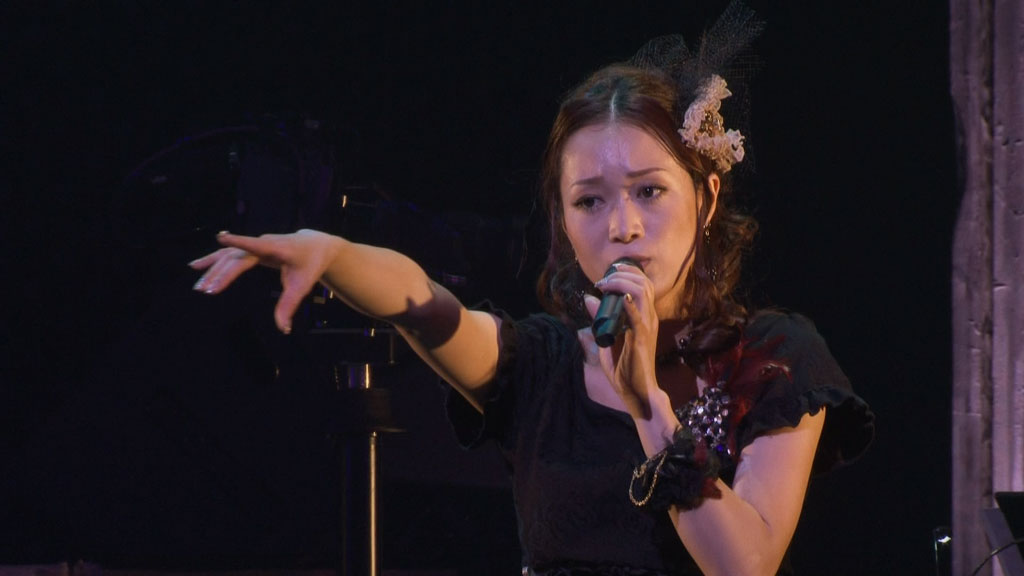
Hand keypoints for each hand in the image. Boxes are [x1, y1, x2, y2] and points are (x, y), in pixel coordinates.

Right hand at [189, 229, 340, 333]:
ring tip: (198, 286)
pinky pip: (228, 254)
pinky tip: (195, 265)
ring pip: (229, 256)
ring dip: (212, 269)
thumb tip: (283, 329)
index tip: (221, 238)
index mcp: (277, 249)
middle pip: (237, 258)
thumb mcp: (302, 286)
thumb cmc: (309, 265)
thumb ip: (289, 306)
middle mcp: (263, 243)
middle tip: (206, 290)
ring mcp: (255, 244)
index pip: (256, 246)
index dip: (240, 242)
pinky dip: (212, 260)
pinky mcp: (250, 248)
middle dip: (221, 273)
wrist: (314, 245)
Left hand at [583, 261, 660, 417]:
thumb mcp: (607, 338)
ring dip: (621, 283)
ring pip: (641, 293)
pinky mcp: (642, 338)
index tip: (607, 274)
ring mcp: (647, 327)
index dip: (626, 272)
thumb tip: (588, 298)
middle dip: (622, 273)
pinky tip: (620, 297)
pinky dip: (630, 304)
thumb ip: (599, 318)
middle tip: (602, 279)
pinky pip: (638, 317)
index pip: (642, 283)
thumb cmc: (624, 368)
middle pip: (643, 283)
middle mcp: (649, 317)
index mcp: (644, 316)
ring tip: (605, 285)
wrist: (637, 391)